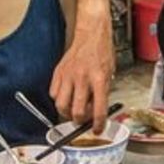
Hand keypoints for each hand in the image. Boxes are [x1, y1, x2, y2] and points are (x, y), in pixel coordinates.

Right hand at [50, 17, 114, 131]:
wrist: (91, 34)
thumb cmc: (102, 52)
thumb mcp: (110, 73)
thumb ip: (103, 93)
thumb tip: (96, 111)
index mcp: (99, 79)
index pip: (98, 109)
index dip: (98, 124)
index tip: (97, 129)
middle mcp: (83, 78)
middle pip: (76, 111)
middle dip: (79, 121)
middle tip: (83, 120)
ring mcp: (68, 75)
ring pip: (61, 105)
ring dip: (66, 112)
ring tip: (73, 109)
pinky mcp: (58, 72)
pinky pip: (53, 93)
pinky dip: (58, 99)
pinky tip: (66, 96)